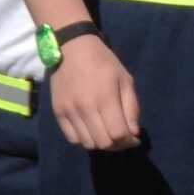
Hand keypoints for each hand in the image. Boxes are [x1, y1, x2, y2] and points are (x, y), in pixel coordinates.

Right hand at [49, 36, 140, 150]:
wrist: (72, 49)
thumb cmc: (104, 63)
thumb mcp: (125, 80)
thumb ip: (131, 107)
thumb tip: (133, 133)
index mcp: (105, 98)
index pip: (118, 134)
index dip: (129, 141)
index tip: (135, 138)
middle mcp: (85, 108)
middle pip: (103, 143)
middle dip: (117, 145)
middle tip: (123, 139)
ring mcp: (69, 112)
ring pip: (87, 143)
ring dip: (101, 144)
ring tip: (109, 136)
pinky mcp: (58, 113)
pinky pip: (72, 138)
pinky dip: (85, 140)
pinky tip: (93, 131)